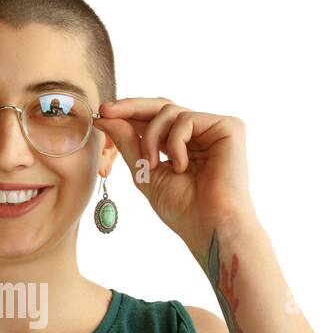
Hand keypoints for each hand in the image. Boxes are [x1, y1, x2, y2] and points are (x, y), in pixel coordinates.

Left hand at [94, 98, 258, 250]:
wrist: (209, 225)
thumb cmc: (183, 208)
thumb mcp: (145, 172)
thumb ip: (128, 143)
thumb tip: (106, 118)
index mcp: (183, 144)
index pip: (154, 119)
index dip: (128, 113)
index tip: (103, 114)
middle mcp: (200, 133)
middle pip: (162, 106)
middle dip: (131, 108)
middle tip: (107, 111)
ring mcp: (214, 128)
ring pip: (169, 111)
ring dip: (152, 137)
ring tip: (152, 165)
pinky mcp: (229, 127)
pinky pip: (187, 119)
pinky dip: (175, 142)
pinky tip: (181, 167)